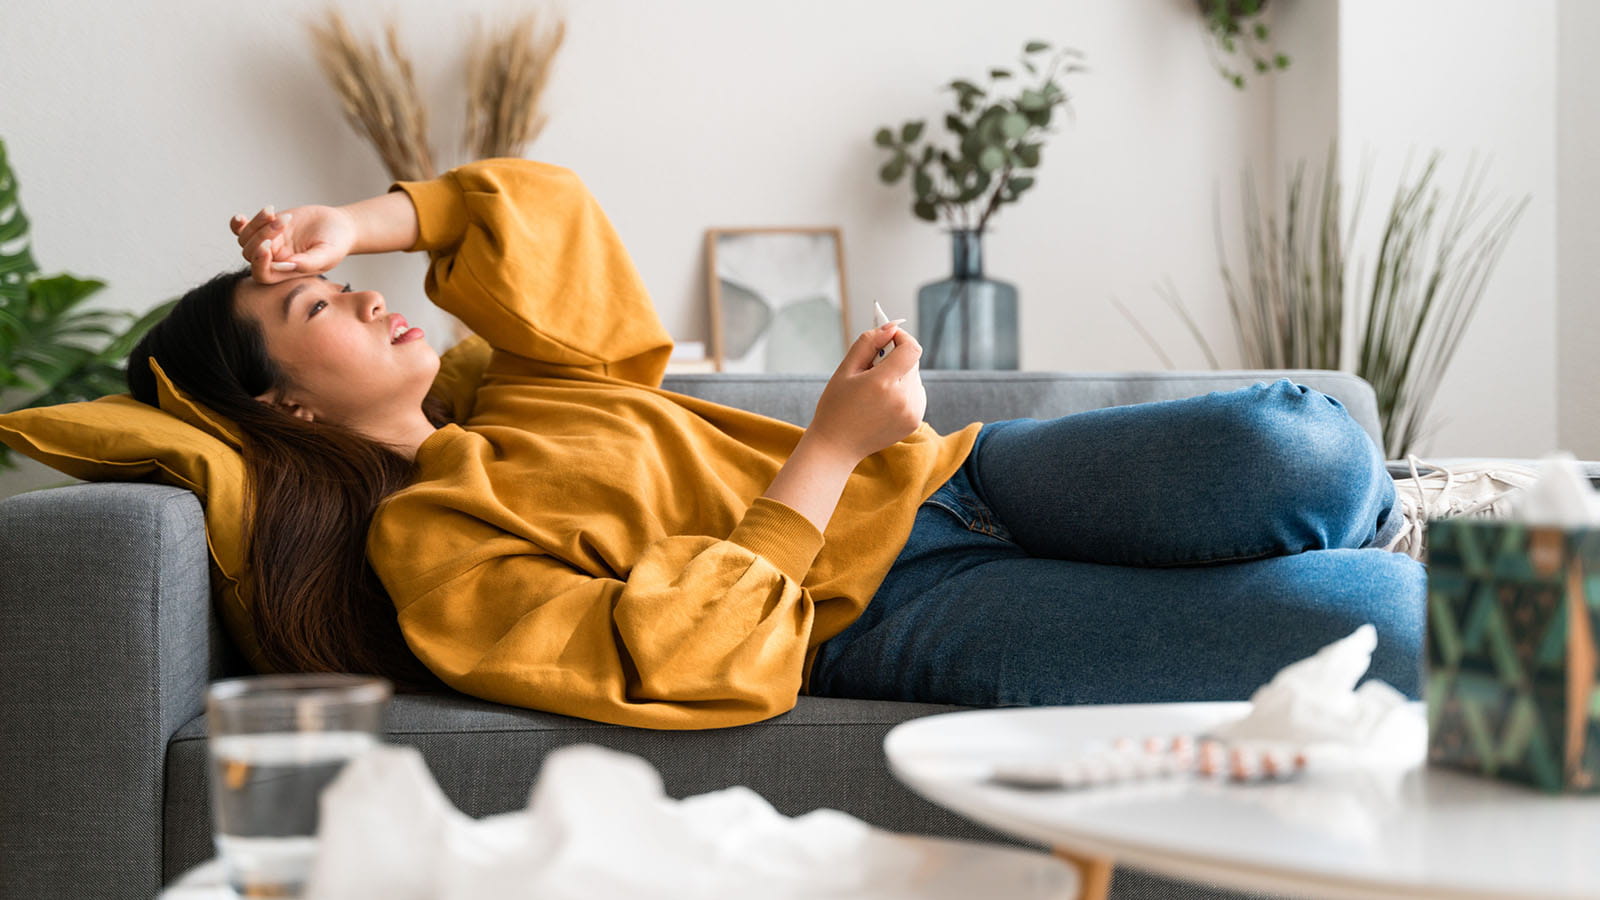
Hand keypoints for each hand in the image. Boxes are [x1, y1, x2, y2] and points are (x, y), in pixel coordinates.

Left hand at [229, 204, 357, 284]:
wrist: (338, 225)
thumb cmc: (337, 243)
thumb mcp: (329, 254)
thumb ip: (310, 262)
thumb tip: (289, 265)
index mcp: (287, 273)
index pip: (262, 274)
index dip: (259, 262)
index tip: (268, 245)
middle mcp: (274, 260)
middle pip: (251, 254)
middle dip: (263, 236)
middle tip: (285, 221)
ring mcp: (268, 244)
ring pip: (245, 239)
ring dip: (258, 224)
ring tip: (285, 216)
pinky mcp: (265, 228)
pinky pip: (241, 229)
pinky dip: (238, 224)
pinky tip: (241, 217)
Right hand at [806, 321, 926, 461]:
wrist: (837, 446)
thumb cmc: (836, 406)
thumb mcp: (845, 369)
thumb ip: (869, 342)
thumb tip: (891, 326)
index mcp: (883, 383)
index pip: (911, 348)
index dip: (901, 337)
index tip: (889, 337)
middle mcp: (903, 398)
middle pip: (912, 362)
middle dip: (895, 358)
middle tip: (871, 369)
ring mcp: (912, 412)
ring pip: (915, 377)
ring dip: (900, 375)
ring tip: (875, 391)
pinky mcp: (915, 421)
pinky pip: (916, 394)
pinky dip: (903, 391)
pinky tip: (883, 402)